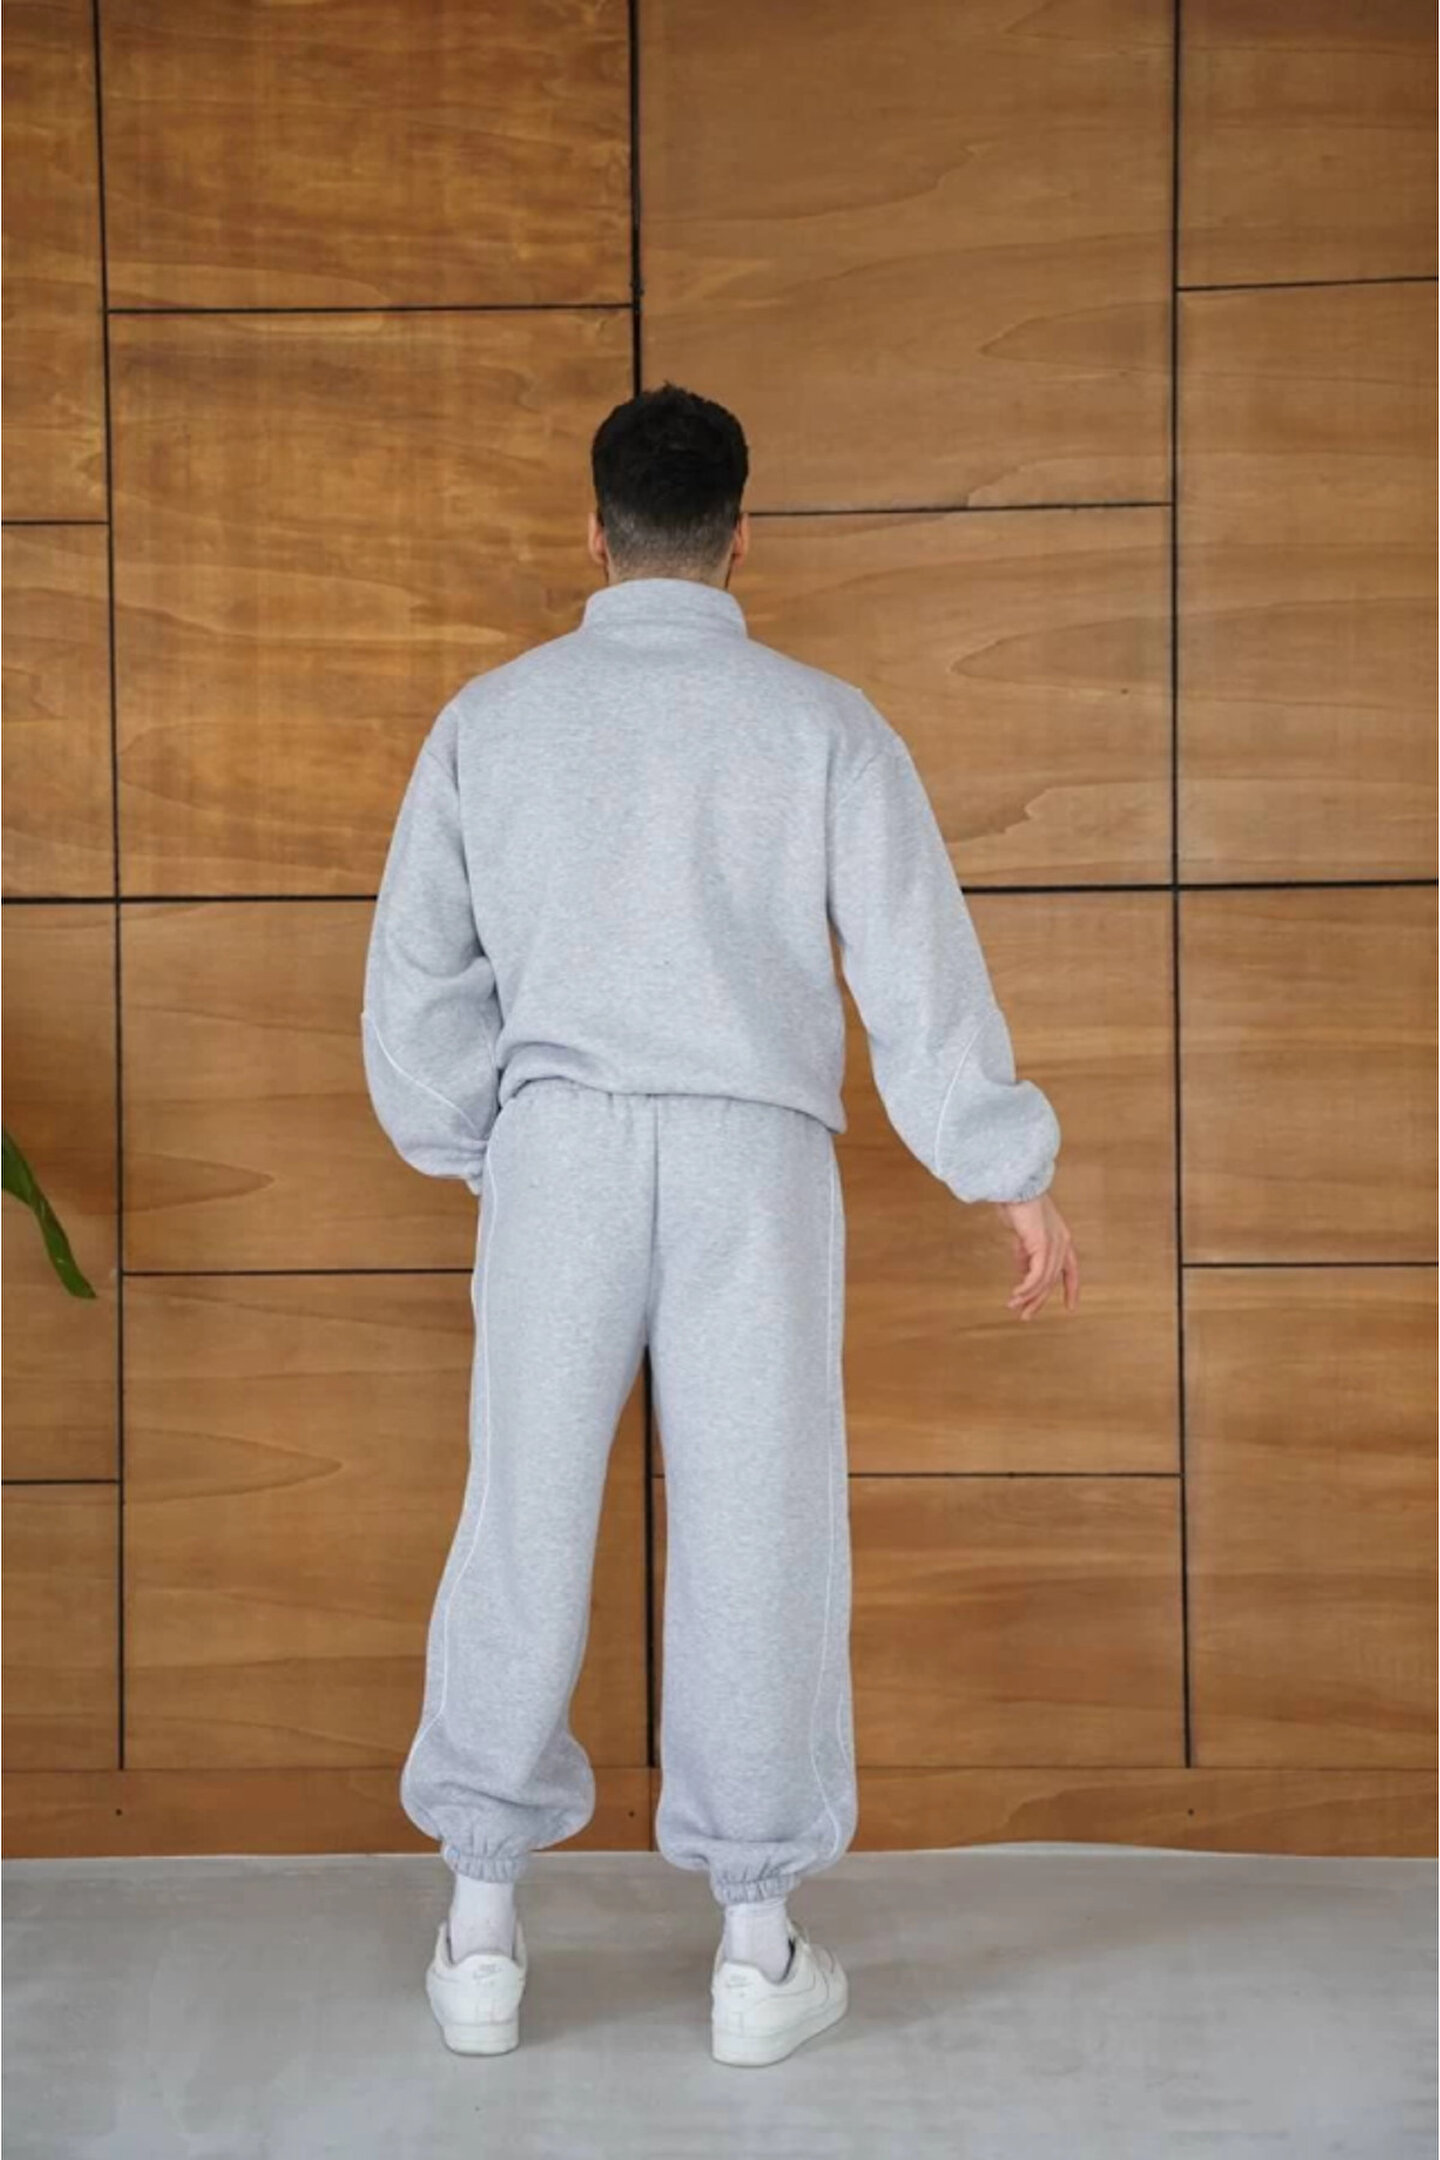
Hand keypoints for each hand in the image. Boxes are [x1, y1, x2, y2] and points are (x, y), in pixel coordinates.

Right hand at [995, 1191, 1078, 1320]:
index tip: (1070, 1306)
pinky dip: (1026, 1288)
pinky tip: (1016, 1295)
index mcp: (1063, 1239)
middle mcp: (1062, 1244)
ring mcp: (1054, 1245)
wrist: (1016, 1188)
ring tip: (1014, 1307)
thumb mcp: (1024, 1235)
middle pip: (1053, 1280)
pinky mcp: (1042, 1246)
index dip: (1072, 1289)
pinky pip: (1036, 1276)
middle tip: (1027, 1316)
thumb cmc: (1018, 1205)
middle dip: (1039, 1300)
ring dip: (1028, 1297)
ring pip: (1044, 1281)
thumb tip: (1023, 1273)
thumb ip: (1026, 1254)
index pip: (1071, 1270)